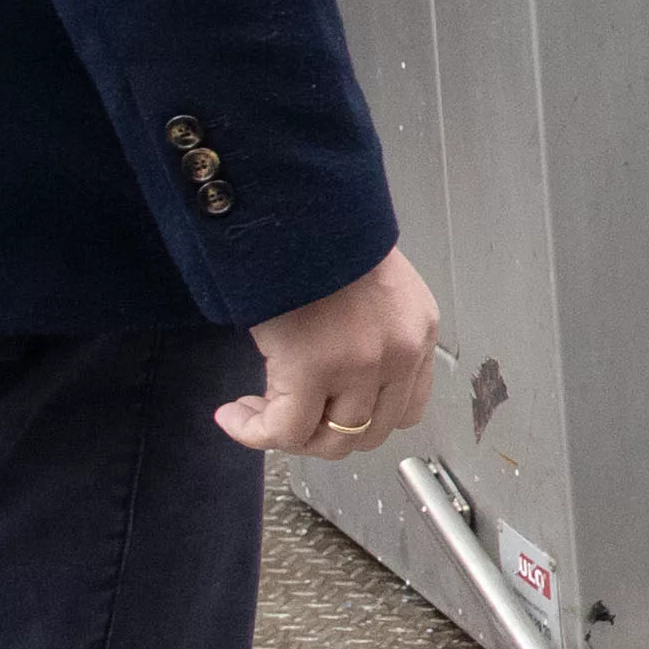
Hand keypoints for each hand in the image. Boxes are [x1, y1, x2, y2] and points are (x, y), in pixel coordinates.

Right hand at [227, 246, 439, 458]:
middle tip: (283, 416)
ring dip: (287, 435)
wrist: (295, 208)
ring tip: (255, 412)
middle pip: (367, 434)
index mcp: (415, 331)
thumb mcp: (369, 286)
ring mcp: (361, 365)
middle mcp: (399, 353)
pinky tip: (233, 415)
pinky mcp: (312, 370)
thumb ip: (369, 334)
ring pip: (329, 440)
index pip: (404, 409)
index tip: (324, 411)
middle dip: (321, 434)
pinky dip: (254, 432)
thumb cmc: (321, 238)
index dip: (358, 421)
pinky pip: (284, 431)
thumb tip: (334, 375)